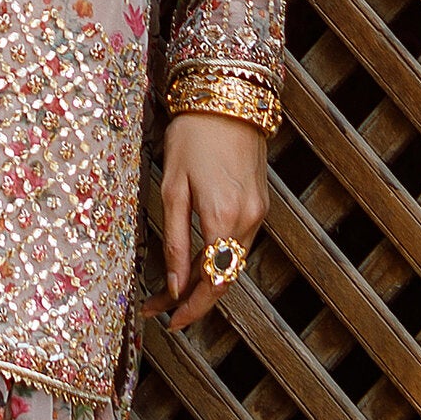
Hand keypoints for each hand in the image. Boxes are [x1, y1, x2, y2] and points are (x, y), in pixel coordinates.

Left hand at [159, 109, 268, 325]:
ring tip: (170, 290)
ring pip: (232, 264)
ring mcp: (258, 213)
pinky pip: (238, 244)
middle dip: (193, 300)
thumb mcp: (172, 189)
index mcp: (223, 218)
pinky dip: (217, 260)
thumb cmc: (192, 136)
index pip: (211, 283)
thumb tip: (174, 286)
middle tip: (160, 310)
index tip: (169, 322)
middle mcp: (248, 220)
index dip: (191, 308)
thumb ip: (176, 242)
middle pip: (224, 279)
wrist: (227, 97)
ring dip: (204, 281)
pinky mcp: (259, 204)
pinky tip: (195, 262)